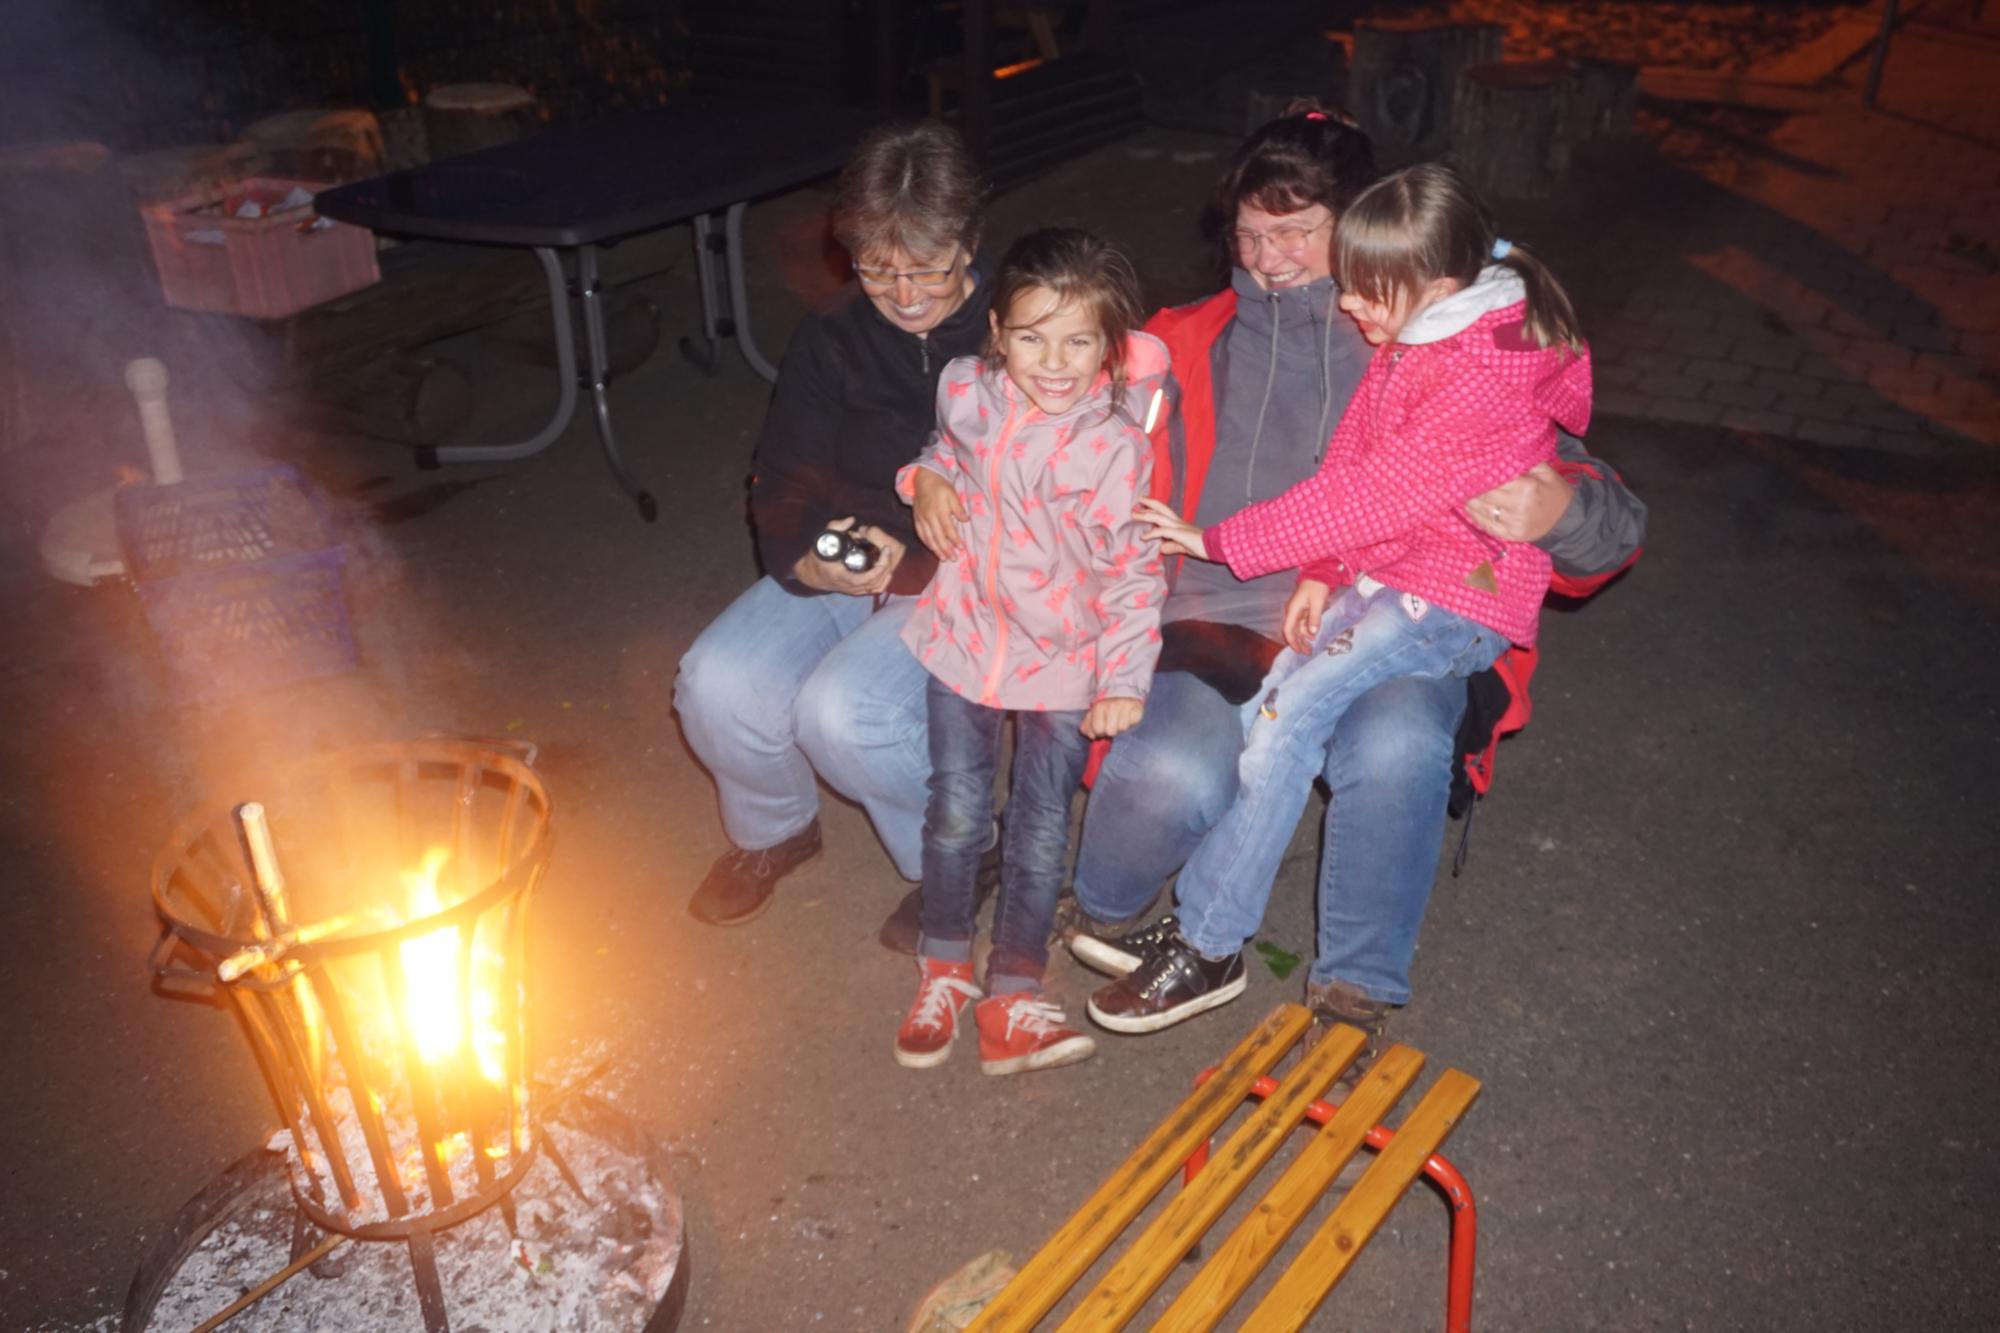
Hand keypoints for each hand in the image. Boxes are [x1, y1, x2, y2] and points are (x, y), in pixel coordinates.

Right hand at [789, 517, 903, 595]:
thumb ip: (835, 527)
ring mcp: (853, 590)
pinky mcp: (855, 591)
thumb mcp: (823, 540)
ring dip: (885, 574)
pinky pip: (873, 591)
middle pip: (876, 582)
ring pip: (876, 588)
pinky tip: (887, 572)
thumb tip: (851, 520)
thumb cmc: (817, 557)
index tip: (885, 550)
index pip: (868, 577)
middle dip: (886, 566)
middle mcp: (850, 586)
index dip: (881, 566)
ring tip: (888, 559)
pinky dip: (883, 583)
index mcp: (843, 576)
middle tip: (888, 550)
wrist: (810, 575)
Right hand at [911, 468, 966, 559]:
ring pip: (928, 538)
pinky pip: (920, 534)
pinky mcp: (916, 519)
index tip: (961, 548)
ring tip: (944, 558)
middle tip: (953, 558)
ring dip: (936, 549)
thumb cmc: (941, 487)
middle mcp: (929, 517)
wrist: (923, 479)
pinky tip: (932, 548)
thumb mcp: (952, 494)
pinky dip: (926, 542)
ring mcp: (921, 519)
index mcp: (939, 510)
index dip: (954, 540)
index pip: (947, 529)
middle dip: (946, 549)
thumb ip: (958, 508)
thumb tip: (966, 520)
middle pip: (937, 536)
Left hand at [1082, 697, 1143, 738]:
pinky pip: (1133, 723)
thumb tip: (1091, 736)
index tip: (1102, 729)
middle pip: (1110, 731)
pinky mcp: (1137, 709)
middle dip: (1110, 732)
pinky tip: (1128, 718)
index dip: (1100, 733)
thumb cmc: (1106, 708)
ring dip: (1121, 727)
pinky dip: (1131, 723)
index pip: (1098, 729)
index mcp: (1099, 707)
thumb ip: (1087, 726)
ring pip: (1122, 728)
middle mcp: (1112, 705)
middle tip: (1112, 726)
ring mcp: (1125, 706)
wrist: (1123, 694)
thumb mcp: (1093, 715)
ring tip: (1120, 721)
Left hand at [1134, 497, 1207, 559]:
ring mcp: (1178, 527)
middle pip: (1161, 508)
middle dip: (1149, 504)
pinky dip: (1152, 533)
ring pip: (1158, 517)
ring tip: (1134, 514)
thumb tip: (1162, 548)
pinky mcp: (1178, 533)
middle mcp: (1177, 522)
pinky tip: (1144, 537)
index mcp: (1179, 524)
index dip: (1154, 508)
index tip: (1144, 506)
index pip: (1165, 512)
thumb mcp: (1184, 546)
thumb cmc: (1202, 546)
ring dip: (1146, 515)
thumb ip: (1173, 546)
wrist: (1215, 545)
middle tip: (1138, 500)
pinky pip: (1162, 531)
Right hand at [1282, 578, 1331, 654]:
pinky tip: (1313, 636)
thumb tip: (1312, 633)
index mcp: (1293, 610)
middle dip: (1298, 643)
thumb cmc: (1317, 587)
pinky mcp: (1303, 609)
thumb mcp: (1317, 602)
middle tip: (1307, 653)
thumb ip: (1314, 618)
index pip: (1288, 630)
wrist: (1318, 573)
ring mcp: (1297, 611)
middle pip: (1292, 631)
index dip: (1292, 642)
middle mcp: (1292, 612)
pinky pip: (1302, 624)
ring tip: (1311, 647)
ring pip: (1297, 628)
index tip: (1299, 651)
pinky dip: (1306, 631)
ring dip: (1303, 638)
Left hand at [1469, 463, 1574, 543]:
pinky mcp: (1511, 535)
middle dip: (1472, 488)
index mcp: (1526, 486)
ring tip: (1463, 493)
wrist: (1567, 519)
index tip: (1469, 469)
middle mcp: (1518, 505)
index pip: (1494, 479)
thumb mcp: (1545, 471)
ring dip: (1470, 502)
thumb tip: (1504, 451)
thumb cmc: (1554, 491)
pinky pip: (1487, 526)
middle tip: (1462, 480)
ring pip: (1483, 511)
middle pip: (1485, 495)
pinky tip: (1470, 508)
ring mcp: (1514, 523)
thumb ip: (1525, 462)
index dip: (1480, 475)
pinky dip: (1475, 516)